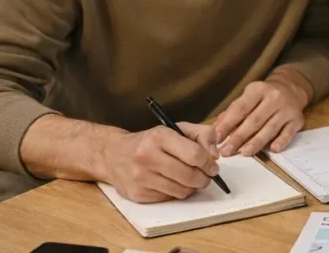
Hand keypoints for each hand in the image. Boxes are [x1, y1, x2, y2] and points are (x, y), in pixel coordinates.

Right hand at [102, 122, 219, 202]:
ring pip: (181, 191)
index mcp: (159, 136)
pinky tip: (172, 183)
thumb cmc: (151, 141)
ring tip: (190, 179)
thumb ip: (202, 135)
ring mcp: (140, 177)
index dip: (209, 164)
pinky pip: (168, 198)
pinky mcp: (137, 194)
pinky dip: (176, 193)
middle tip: (206, 177)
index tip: (213, 167)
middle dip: (204, 179)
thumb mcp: (176, 129)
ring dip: (192, 188)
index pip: (194, 154)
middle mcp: (147, 156)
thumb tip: (214, 155)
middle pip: (189, 176)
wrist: (113, 154)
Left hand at [214, 75, 307, 156]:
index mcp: (257, 90)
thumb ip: (232, 113)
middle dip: (239, 137)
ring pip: (270, 128)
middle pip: (254, 120)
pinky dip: (281, 141)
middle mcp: (274, 97)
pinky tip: (273, 149)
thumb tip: (215, 131)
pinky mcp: (297, 120)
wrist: (292, 88)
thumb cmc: (264, 96)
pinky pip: (289, 132)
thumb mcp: (248, 97)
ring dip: (256, 142)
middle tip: (226, 151)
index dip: (228, 124)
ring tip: (245, 153)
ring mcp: (287, 109)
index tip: (217, 138)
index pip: (240, 108)